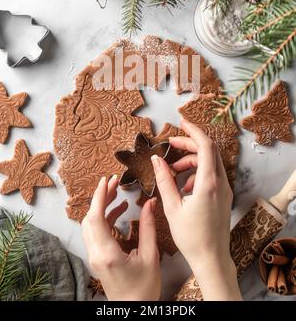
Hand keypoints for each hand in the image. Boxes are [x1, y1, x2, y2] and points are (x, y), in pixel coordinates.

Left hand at [82, 175, 160, 300]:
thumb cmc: (143, 289)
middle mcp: (96, 254)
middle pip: (90, 218)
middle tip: (114, 181)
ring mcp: (94, 257)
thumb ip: (148, 227)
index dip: (99, 196)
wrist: (132, 311)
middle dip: (100, 197)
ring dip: (102, 207)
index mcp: (107, 253)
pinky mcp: (97, 259)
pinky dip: (105, 219)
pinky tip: (120, 211)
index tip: (106, 180)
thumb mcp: (150, 256)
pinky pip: (96, 233)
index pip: (95, 218)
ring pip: (91, 225)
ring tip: (118, 193)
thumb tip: (150, 203)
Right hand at [151, 119, 241, 300]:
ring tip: (174, 170)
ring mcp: (225, 190)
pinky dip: (198, 172)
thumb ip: (163, 180)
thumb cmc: (191, 237)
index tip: (181, 122)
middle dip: (190, 144)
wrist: (211, 258)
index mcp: (208, 183)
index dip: (194, 130)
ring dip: (192, 159)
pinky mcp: (224, 196)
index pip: (206, 145)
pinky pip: (212, 175)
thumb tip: (156, 160)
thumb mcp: (171, 207)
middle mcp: (221, 183)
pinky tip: (185, 185)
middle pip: (209, 151)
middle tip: (171, 146)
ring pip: (211, 162)